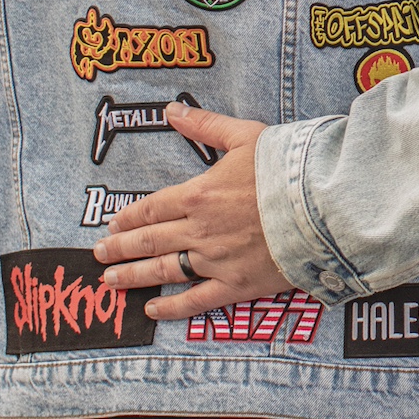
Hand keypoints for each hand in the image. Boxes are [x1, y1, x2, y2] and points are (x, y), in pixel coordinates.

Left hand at [93, 104, 287, 320]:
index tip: (113, 225)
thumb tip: (173, 109)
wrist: (321, 206)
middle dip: (120, 248)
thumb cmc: (285, 168)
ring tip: (111, 280)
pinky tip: (152, 309)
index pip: (152, 208)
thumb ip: (205, 125)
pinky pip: (196, 300)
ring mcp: (215, 261)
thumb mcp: (245, 135)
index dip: (129, 217)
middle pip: (149, 242)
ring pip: (164, 270)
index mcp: (198, 194)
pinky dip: (171, 307)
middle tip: (98, 254)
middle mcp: (198, 230)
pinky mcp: (236, 284)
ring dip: (133, 276)